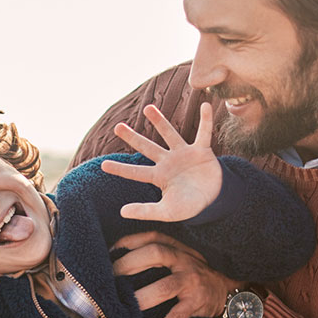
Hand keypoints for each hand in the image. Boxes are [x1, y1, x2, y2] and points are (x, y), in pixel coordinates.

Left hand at [101, 102, 220, 221]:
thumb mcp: (167, 212)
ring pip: (169, 134)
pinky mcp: (202, 151)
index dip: (120, 169)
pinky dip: (206, 120)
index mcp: (159, 177)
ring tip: (147, 108)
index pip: (136, 172)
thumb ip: (146, 211)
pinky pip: (204, 133)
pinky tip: (205, 105)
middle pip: (147, 147)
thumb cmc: (189, 206)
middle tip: (117, 126)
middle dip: (132, 137)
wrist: (214, 201)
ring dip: (159, 121)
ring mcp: (184, 154)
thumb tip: (122, 212)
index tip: (103, 165)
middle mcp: (168, 162)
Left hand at [111, 231, 242, 317]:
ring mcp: (191, 281)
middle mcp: (183, 260)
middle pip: (155, 253)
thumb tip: (117, 260)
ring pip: (164, 287)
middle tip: (110, 278)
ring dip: (142, 297)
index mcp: (176, 248)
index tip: (109, 252)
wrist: (227, 291)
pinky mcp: (196, 302)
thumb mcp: (179, 257)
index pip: (151, 237)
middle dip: (129, 263)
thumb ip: (156, 255)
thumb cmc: (192, 274)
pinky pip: (177, 315)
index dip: (128, 242)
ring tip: (125, 307)